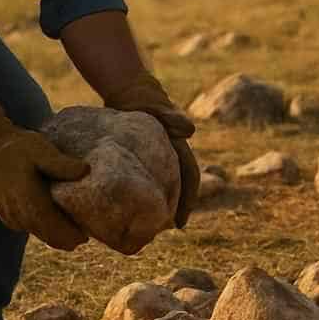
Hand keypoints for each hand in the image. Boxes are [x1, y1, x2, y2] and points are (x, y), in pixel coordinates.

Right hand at [0, 99, 89, 250]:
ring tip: (74, 231)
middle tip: (83, 236)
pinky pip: (30, 229)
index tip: (85, 236)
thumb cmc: (18, 148)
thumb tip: (85, 170)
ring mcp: (10, 217)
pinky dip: (44, 230)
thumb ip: (61, 163)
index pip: (51, 226)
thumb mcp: (41, 149)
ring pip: (39, 234)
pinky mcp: (8, 217)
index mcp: (27, 197)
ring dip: (56, 236)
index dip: (69, 234)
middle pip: (47, 235)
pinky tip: (56, 224)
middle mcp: (17, 212)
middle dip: (66, 239)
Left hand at [102, 71, 199, 228]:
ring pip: (164, 182)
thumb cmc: (144, 97)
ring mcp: (157, 154)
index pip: (190, 177)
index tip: (181, 223)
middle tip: (165, 230)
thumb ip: (171, 117)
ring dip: (161, 201)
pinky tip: (133, 203)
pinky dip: (146, 191)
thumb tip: (189, 131)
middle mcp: (171, 153)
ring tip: (150, 223)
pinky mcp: (141, 154)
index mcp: (179, 146)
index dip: (188, 201)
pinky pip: (148, 177)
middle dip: (176, 207)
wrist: (129, 89)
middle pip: (179, 185)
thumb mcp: (157, 106)